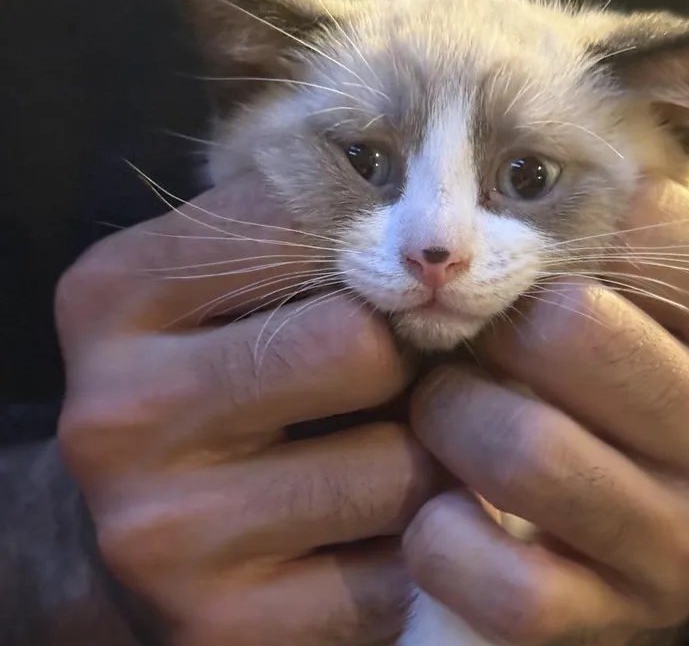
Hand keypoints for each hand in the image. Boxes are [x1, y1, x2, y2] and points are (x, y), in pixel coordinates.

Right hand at [56, 175, 437, 645]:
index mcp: (114, 296)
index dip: (374, 245)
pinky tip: (378, 531)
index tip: (396, 270)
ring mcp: (163, 533)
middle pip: (357, 344)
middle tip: (405, 370)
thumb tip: (434, 227)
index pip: (300, 223)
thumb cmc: (205, 381)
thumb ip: (301, 238)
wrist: (135, 531)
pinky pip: (397, 574)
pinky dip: (416, 545)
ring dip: (423, 456)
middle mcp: (119, 413)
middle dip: (405, 356)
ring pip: (398, 466)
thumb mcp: (216, 288)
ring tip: (384, 452)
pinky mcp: (223, 628)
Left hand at [404, 179, 688, 644]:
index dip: (554, 236)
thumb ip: (620, 236)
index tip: (523, 267)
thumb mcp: (678, 299)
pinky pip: (502, 582)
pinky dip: (442, 538)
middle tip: (472, 341)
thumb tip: (501, 193)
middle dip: (492, 329)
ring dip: (450, 421)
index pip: (639, 229)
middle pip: (567, 332)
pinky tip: (445, 509)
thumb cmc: (664, 376)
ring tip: (450, 414)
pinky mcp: (619, 616)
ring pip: (522, 449)